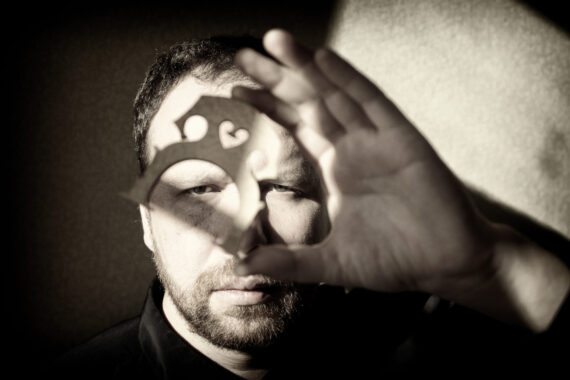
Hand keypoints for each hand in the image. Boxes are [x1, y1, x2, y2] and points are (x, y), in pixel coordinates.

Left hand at [232, 29, 494, 294]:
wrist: (448, 265)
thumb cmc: (396, 260)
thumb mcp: (331, 263)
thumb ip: (288, 262)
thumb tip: (244, 264)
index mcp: (337, 166)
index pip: (296, 125)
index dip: (268, 105)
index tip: (237, 89)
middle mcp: (354, 147)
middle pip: (308, 102)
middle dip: (276, 78)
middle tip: (243, 55)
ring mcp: (378, 141)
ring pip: (335, 95)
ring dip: (306, 68)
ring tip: (275, 42)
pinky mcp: (403, 141)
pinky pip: (373, 104)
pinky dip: (348, 81)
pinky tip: (323, 59)